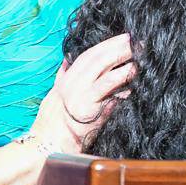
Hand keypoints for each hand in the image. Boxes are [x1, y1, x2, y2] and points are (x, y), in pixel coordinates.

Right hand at [29, 34, 134, 153]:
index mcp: (66, 79)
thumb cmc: (51, 125)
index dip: (106, 44)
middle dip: (117, 46)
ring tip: (138, 53)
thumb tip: (66, 62)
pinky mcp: (87, 107)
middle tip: (135, 40)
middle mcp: (72, 83)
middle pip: (97, 57)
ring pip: (102, 67)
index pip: (88, 55)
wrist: (47, 146)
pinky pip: (106, 88)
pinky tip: (132, 73)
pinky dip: (119, 78)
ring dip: (121, 58)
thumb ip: (61, 78)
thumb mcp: (53, 96)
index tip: (123, 37)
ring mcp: (79, 94)